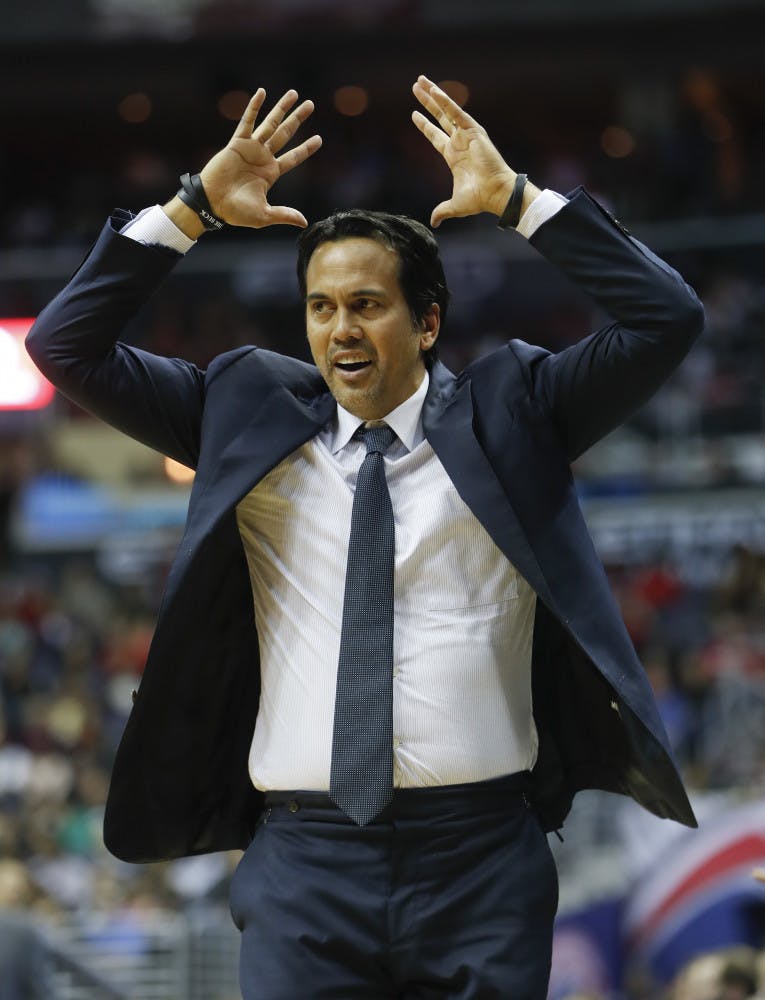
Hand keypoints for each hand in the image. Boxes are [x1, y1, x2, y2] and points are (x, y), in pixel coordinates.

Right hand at [199, 88, 321, 228]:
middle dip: (298, 119)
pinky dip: (254, 107)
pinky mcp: (237, 143)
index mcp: (271, 173)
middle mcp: (263, 157)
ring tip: (294, 94)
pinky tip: (262, 93)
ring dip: (282, 108)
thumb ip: (284, 214)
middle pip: (285, 134)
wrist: (212, 204)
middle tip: (311, 104)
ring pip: (270, 123)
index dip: (306, 149)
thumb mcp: (264, 215)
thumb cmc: (236, 212)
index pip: (293, 158)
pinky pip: (247, 122)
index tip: (319, 139)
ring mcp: (251, 148)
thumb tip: (304, 222)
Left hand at [412, 75, 522, 227]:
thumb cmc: (480, 199)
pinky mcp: (474, 131)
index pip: (435, 136)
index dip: (424, 126)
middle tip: (416, 87)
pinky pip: (456, 113)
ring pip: (446, 110)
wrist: (496, 194)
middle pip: (439, 117)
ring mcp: (466, 135)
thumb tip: (433, 222)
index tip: (413, 114)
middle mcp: (459, 142)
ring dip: (433, 95)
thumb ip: (442, 210)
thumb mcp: (454, 205)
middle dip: (427, 103)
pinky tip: (434, 91)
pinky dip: (446, 102)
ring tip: (421, 81)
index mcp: (454, 156)